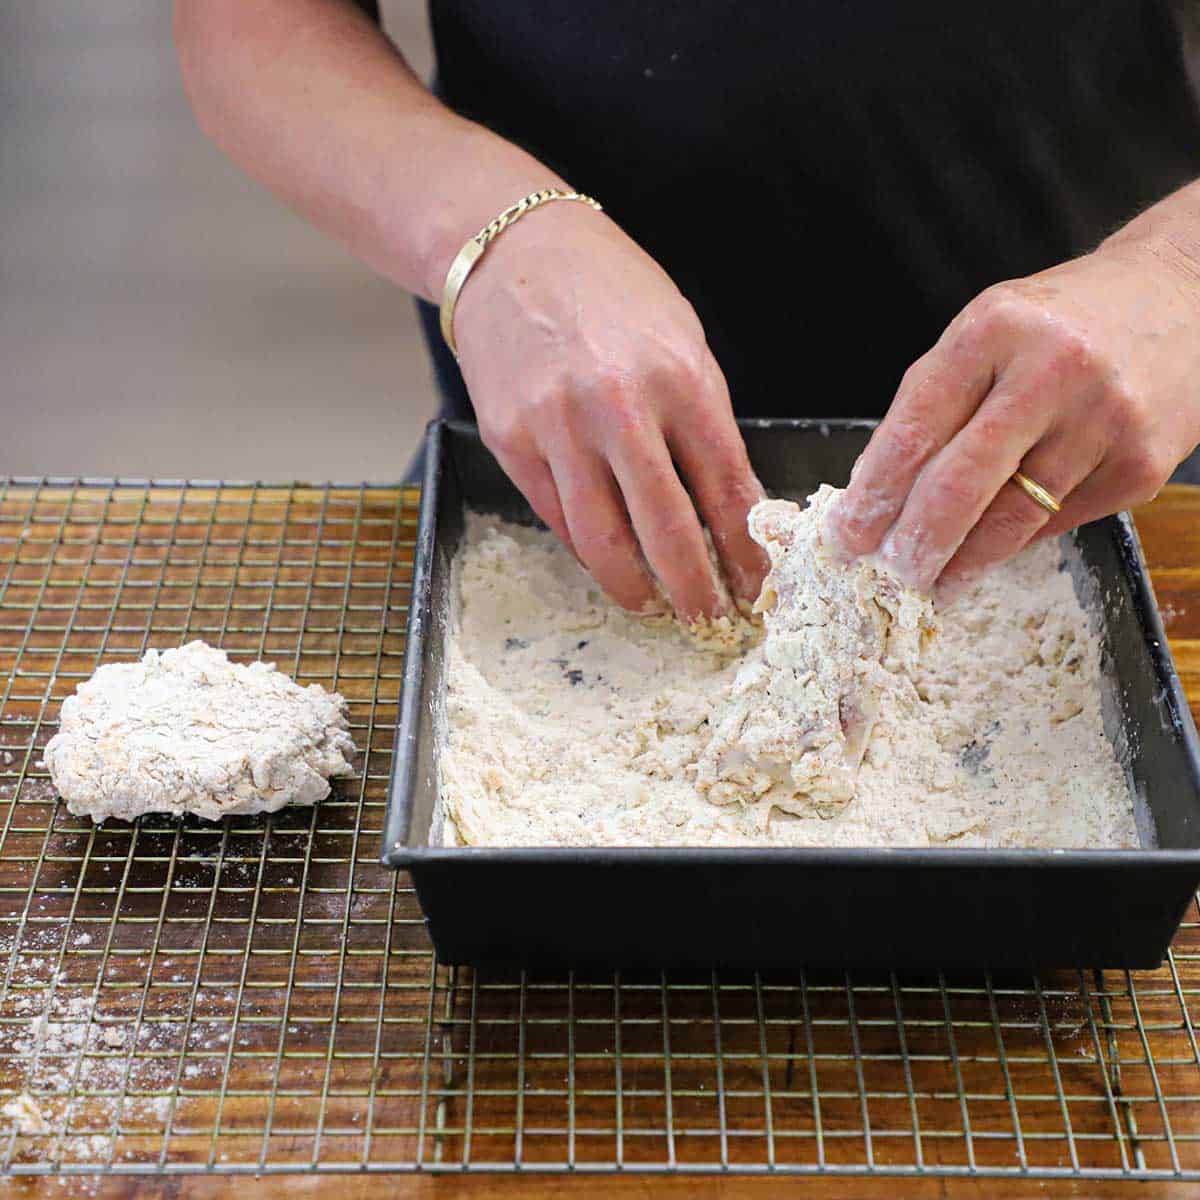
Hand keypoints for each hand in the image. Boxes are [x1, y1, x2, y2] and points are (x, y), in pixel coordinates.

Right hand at [453, 202, 766, 618]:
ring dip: (633, 586)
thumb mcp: (681, 340)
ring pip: (602, 539)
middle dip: (694, 587)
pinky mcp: (509, 439)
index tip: (756, 582)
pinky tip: (606, 560)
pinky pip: (556, 516)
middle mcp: (618, 406)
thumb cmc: (611, 291)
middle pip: (666, 528)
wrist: (512, 251)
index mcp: (679, 377)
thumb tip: (729, 506)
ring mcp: (557, 426)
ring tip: (651, 604)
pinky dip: (586, 548)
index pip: (724, 486)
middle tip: (708, 619)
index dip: (743, 548)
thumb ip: (704, 423)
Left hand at [827, 235, 1199, 603]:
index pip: (913, 431)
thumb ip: (932, 403)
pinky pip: (1058, 522)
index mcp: (991, 331)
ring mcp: (1102, 420)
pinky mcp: (1139, 464)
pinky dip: (1017, 541)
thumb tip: (877, 493)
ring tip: (935, 580)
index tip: (847, 536)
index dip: (873, 496)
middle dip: (914, 543)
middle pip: (959, 485)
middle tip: (890, 571)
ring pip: (1012, 519)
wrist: (1180, 296)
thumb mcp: (984, 334)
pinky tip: (996, 545)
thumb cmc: (1059, 322)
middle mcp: (1050, 371)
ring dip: (963, 561)